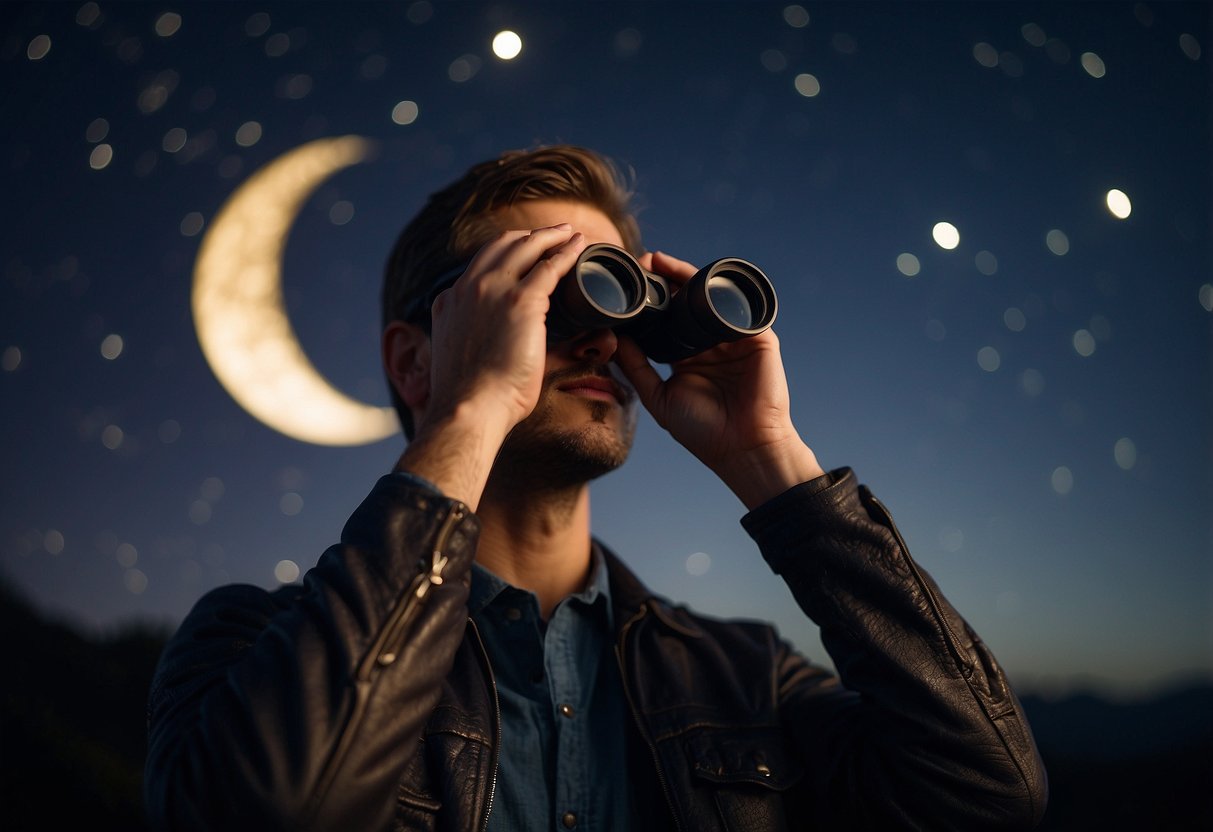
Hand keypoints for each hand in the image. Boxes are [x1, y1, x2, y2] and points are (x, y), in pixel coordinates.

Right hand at [395, 224, 588, 509]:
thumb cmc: (470, 400)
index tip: (526, 252)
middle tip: (554, 234)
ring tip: (570, 233)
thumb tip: (492, 349)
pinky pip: (550, 266)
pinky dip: (566, 252)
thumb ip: (475, 340)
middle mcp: (469, 288)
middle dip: (530, 236)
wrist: (469, 408)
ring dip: (551, 236)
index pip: (481, 263)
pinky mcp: (520, 301)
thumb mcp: (462, 358)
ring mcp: (493, 290)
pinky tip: (580, 247)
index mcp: (451, 302)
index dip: (506, 252)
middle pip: (503, 245)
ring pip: (527, 247)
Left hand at [613, 251, 824, 507]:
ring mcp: (733, 338)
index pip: (666, 320)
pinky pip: (738, 306)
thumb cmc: (702, 432)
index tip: (626, 285)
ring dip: (687, 278)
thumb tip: (614, 337)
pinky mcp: (757, 337)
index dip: (649, 302)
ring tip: (661, 263)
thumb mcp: (658, 398)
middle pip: (685, 302)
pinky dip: (720, 290)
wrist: (744, 448)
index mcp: (686, 356)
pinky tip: (698, 278)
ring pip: (709, 298)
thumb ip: (636, 368)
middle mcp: (709, 343)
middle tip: (642, 263)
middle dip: (665, 281)